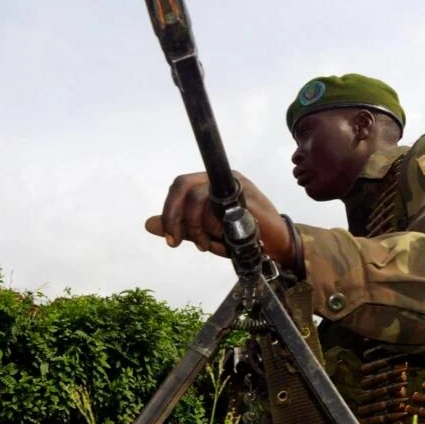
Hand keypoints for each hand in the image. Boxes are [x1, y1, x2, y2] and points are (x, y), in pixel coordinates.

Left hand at [145, 171, 294, 265]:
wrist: (276, 243)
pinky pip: (219, 208)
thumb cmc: (241, 236)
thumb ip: (179, 226)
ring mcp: (236, 185)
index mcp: (210, 183)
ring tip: (207, 243)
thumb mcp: (204, 233)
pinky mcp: (247, 196)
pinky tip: (222, 239)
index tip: (170, 237)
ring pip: (198, 198)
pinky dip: (216, 228)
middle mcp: (221, 179)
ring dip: (198, 227)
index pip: (179, 186)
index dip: (169, 210)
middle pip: (183, 186)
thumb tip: (149, 223)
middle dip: (175, 216)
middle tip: (177, 240)